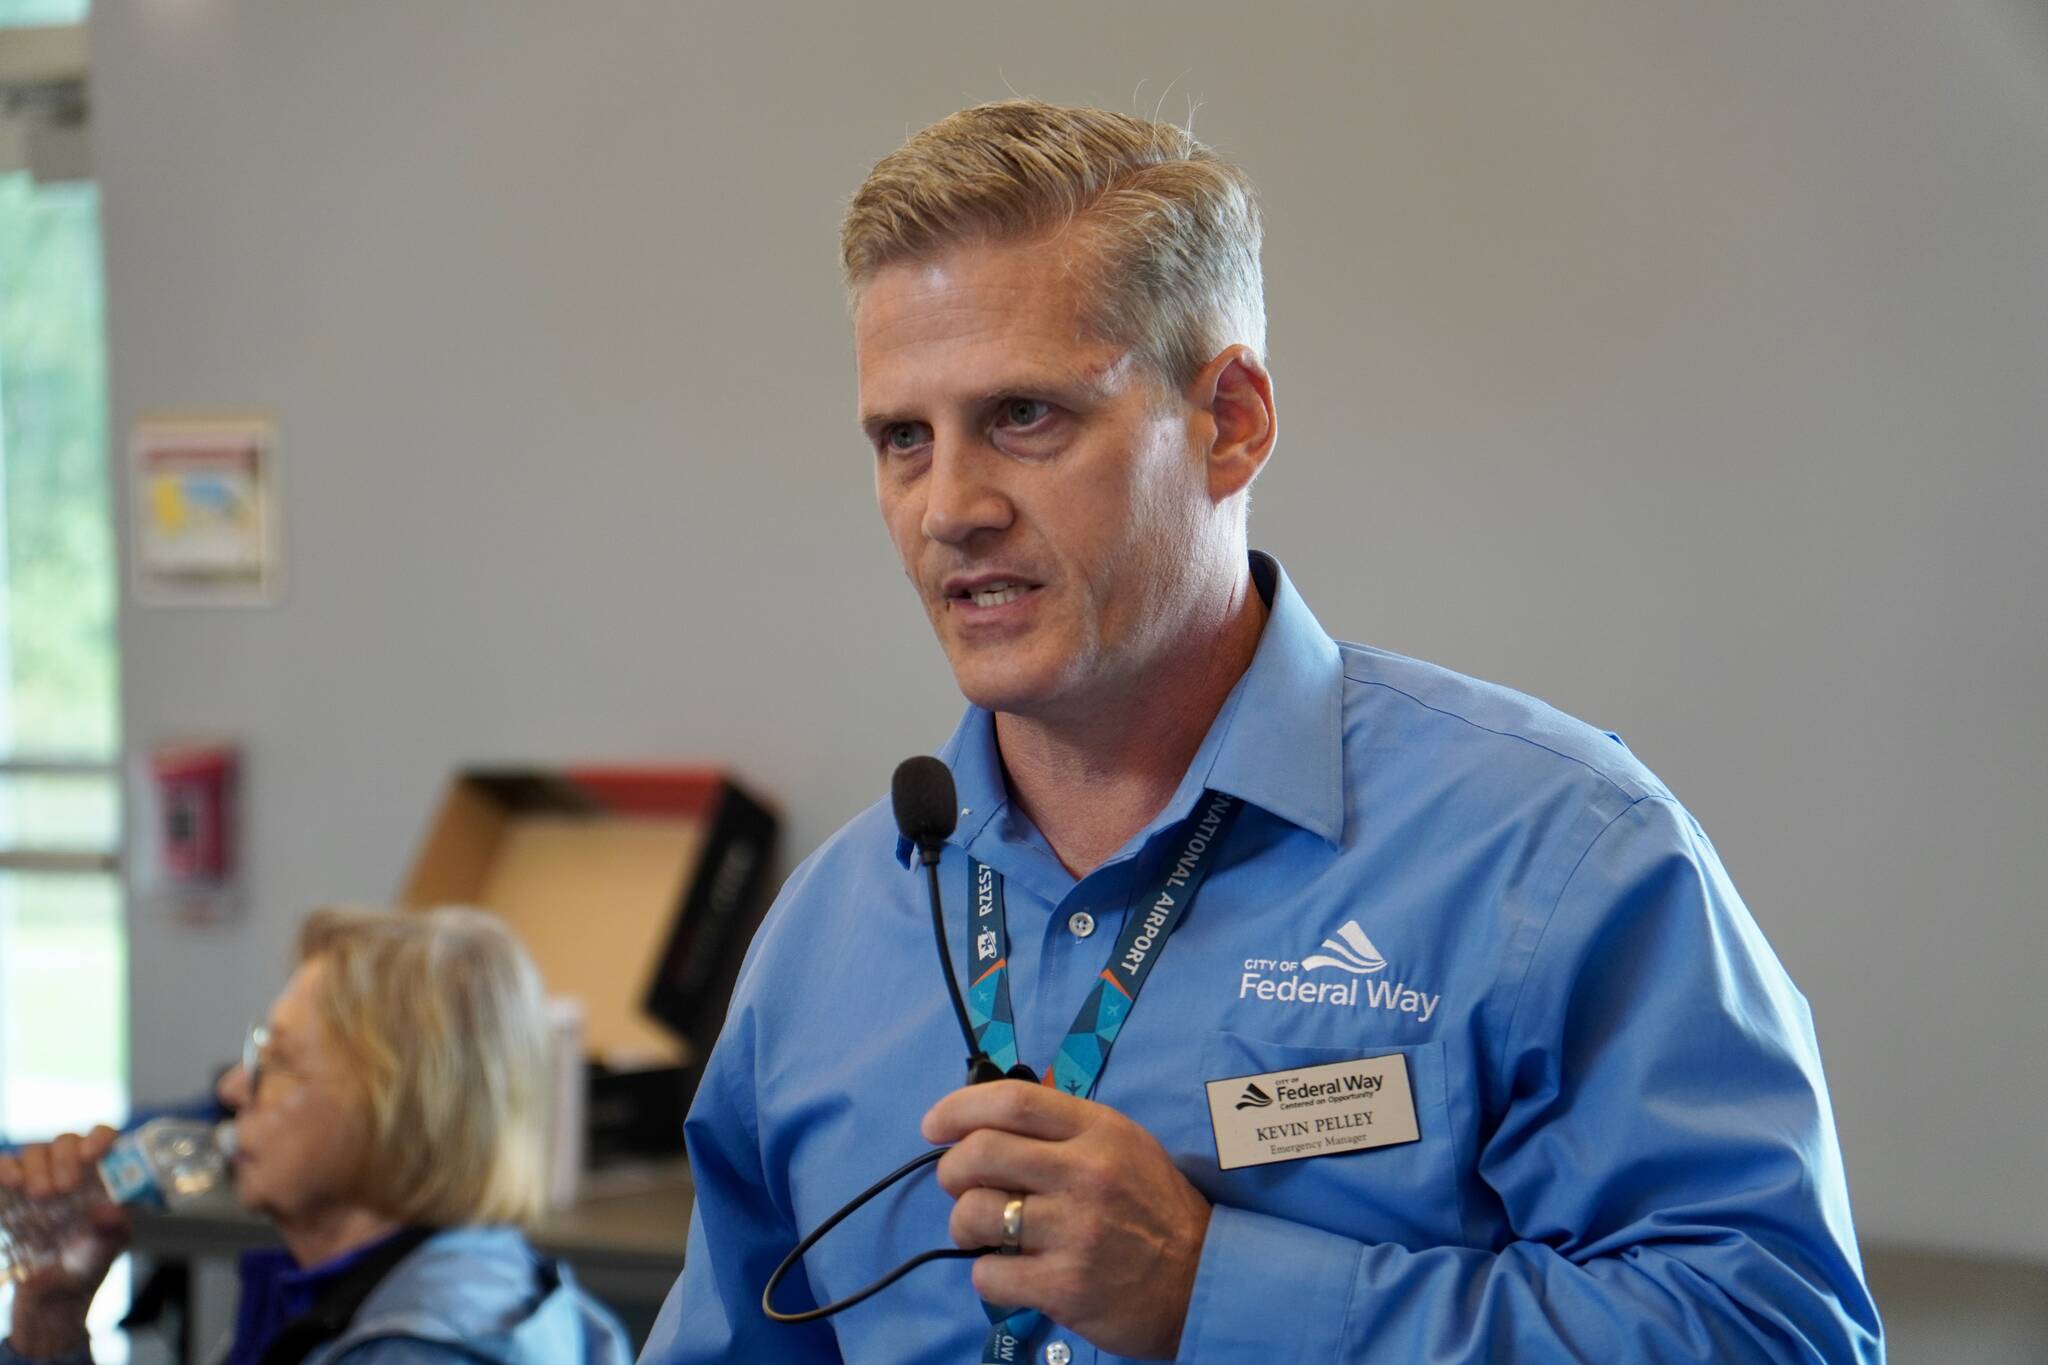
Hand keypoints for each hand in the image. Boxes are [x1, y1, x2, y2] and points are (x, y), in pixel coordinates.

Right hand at [0, 1126, 129, 1359]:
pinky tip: (11, 1184)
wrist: (48, 1300)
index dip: (99, 1138)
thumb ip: (109, 1231)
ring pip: (35, 1150)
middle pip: (66, 1141)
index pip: (103, 1137)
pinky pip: (5, 1165)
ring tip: (38, 1197)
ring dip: (36, 1167)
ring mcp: (39, 1180)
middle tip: (61, 1191)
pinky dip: (6, 1169)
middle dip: (64, 1160)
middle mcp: (72, 1171)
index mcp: (102, 1177)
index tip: (92, 1157)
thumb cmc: (83, 1269)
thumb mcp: (103, 1253)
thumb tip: (109, 1209)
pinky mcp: (9, 1194)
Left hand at [923, 1082, 1210, 1359]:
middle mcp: (1085, 1173)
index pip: (1013, 1101)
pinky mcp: (1065, 1286)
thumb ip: (1062, 1131)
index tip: (932, 1125)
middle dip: (951, 1170)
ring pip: (974, 1215)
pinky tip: (1009, 1272)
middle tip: (958, 1186)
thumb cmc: (1154, 1209)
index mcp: (1098, 1131)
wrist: (1203, 1280)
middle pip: (980, 1153)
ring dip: (964, 1225)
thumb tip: (984, 1123)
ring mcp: (1075, 1231)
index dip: (959, 1108)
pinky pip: (988, 1275)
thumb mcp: (1122, 1146)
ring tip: (984, 1234)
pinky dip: (986, 1275)